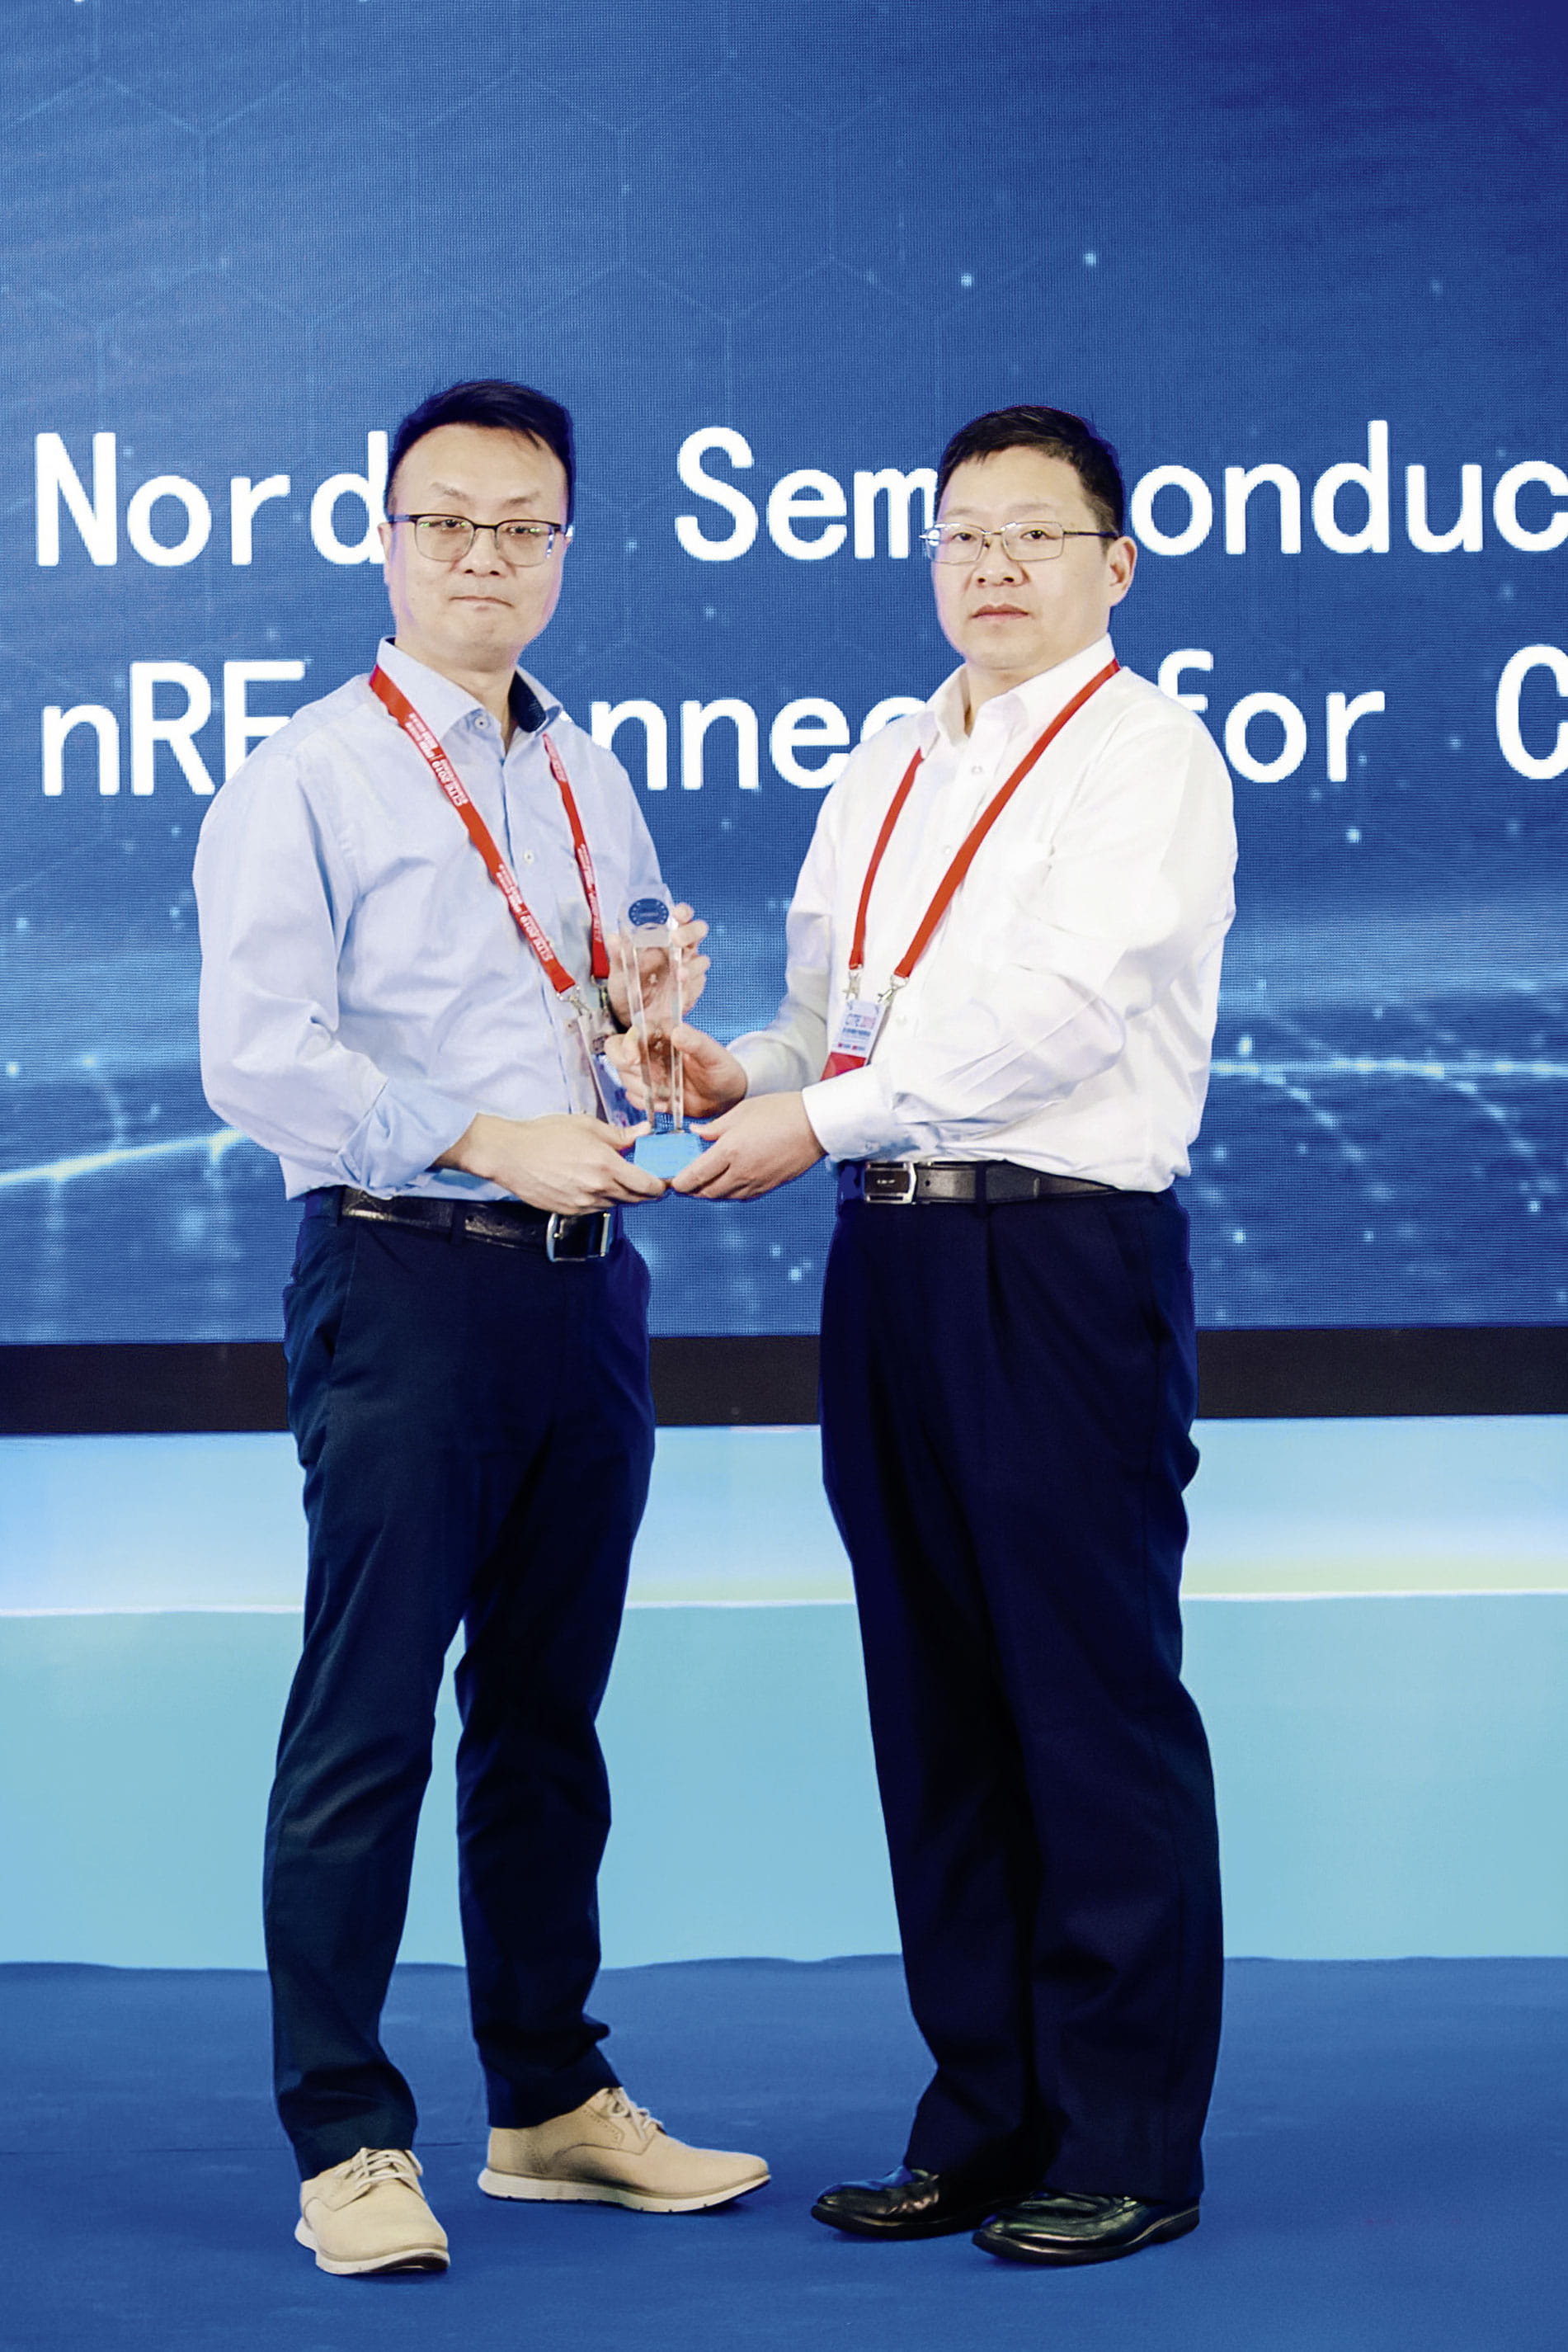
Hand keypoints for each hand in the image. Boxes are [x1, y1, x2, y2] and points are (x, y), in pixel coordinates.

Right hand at [437, 1111, 666, 1214]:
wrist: (509, 1155)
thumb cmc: (545, 1135)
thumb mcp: (586, 1125)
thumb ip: (620, 1134)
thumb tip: (644, 1133)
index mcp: (606, 1165)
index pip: (647, 1185)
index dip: (661, 1185)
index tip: (664, 1180)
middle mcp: (597, 1188)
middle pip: (636, 1199)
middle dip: (647, 1191)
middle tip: (649, 1180)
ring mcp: (583, 1203)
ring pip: (617, 1204)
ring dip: (624, 1195)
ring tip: (621, 1179)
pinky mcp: (570, 1211)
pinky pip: (597, 1209)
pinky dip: (604, 1199)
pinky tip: (597, 1185)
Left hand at [606, 902, 709, 1028]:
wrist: (631, 1015)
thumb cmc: (628, 985)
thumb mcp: (619, 969)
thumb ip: (617, 954)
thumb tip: (612, 939)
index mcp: (665, 937)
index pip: (681, 917)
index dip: (683, 912)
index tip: (675, 914)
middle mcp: (681, 950)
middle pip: (698, 932)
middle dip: (690, 933)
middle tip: (676, 939)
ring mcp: (689, 969)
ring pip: (701, 960)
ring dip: (692, 965)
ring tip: (679, 974)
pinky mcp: (692, 989)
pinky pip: (698, 984)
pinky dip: (691, 985)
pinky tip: (680, 988)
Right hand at [606, 1021, 749, 1120]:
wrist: (725, 1096)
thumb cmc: (722, 1070)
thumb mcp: (714, 1055)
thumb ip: (696, 1042)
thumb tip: (677, 1032)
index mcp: (664, 1034)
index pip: (635, 1032)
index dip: (628, 1044)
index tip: (634, 1059)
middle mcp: (651, 1050)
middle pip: (618, 1053)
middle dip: (627, 1068)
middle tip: (647, 1081)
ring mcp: (648, 1071)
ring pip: (624, 1076)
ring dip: (639, 1088)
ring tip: (664, 1095)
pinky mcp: (649, 1091)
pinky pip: (633, 1096)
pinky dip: (645, 1103)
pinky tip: (664, 1104)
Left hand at [670, 1093, 824, 1200]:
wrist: (816, 1125)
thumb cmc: (782, 1111)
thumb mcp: (742, 1111)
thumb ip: (715, 1127)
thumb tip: (696, 1134)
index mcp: (730, 1150)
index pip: (695, 1176)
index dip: (679, 1182)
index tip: (673, 1180)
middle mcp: (741, 1171)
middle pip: (706, 1192)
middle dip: (691, 1190)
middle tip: (684, 1182)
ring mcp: (756, 1182)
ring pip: (723, 1197)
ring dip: (709, 1193)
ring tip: (703, 1182)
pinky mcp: (768, 1186)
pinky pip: (741, 1196)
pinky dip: (728, 1193)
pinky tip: (726, 1183)